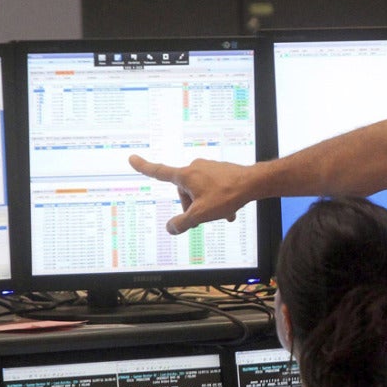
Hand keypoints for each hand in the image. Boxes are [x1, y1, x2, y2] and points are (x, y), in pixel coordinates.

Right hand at [129, 154, 246, 234]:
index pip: (159, 172)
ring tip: (222, 215)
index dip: (144, 167)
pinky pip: (213, 188)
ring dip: (207, 205)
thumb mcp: (201, 214)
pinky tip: (229, 211)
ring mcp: (209, 168)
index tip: (132, 158)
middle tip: (206, 216)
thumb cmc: (227, 195)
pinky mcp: (221, 171)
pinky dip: (217, 200)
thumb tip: (170, 228)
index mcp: (186, 176)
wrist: (254, 183)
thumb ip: (182, 223)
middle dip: (192, 206)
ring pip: (200, 192)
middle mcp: (195, 168)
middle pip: (184, 192)